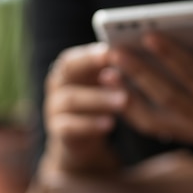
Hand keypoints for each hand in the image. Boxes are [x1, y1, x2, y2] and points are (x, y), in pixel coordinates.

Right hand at [42, 43, 127, 176]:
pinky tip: (110, 124)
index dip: (92, 53)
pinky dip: (91, 125)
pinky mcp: (59, 131)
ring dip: (99, 99)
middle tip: (118, 69)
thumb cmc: (99, 105)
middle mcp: (57, 85)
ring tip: (124, 100)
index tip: (113, 51)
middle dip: (92, 67)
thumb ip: (113, 70)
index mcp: (68, 69)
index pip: (75, 53)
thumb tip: (138, 55)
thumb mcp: (105, 85)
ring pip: (72, 100)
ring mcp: (54, 109)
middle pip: (68, 70)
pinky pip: (71, 126)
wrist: (83, 142)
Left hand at [106, 28, 192, 144]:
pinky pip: (153, 126)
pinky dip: (133, 111)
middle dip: (140, 74)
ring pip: (154, 118)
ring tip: (107, 74)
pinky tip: (116, 92)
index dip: (171, 56)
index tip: (149, 37)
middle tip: (115, 54)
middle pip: (167, 97)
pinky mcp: (183, 138)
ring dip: (128, 96)